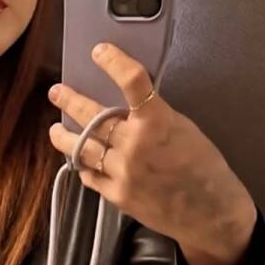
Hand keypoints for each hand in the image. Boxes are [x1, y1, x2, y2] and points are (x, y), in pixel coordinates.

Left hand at [47, 43, 257, 264]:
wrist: (210, 213)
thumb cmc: (204, 169)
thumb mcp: (184, 130)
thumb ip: (154, 118)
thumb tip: (129, 108)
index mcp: (157, 120)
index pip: (131, 81)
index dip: (113, 62)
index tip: (99, 52)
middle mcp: (134, 143)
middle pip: (93, 116)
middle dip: (71, 101)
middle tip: (56, 92)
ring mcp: (122, 171)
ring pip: (83, 148)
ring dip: (65, 137)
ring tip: (54, 130)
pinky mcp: (116, 195)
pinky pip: (90, 175)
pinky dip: (83, 164)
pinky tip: (77, 158)